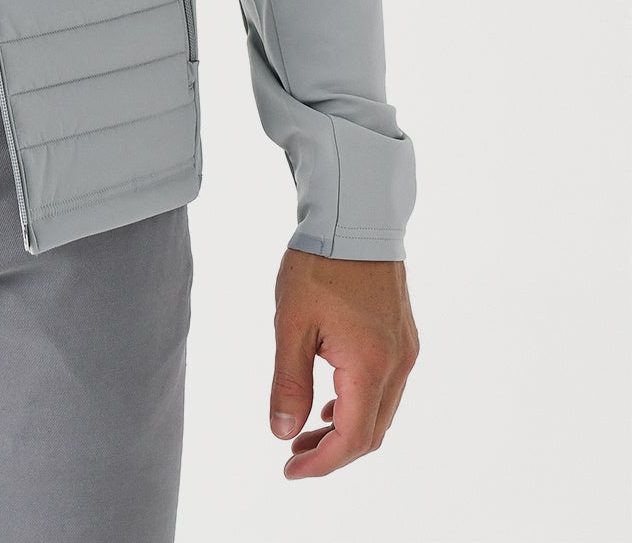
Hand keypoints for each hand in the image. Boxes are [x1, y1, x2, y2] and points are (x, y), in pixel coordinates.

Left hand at [269, 247, 418, 478]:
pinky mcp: (403, 338)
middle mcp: (397, 365)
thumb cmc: (320, 264)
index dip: (322, 463)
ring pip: (381, 413)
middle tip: (293, 455)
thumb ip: (288, 382)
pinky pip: (386, 388)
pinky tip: (330, 400)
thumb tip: (282, 432)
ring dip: (346, 429)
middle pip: (371, 433)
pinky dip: (359, 404)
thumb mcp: (292, 324)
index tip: (289, 470)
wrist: (355, 218)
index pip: (352, 438)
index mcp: (370, 366)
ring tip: (305, 431)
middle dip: (332, 452)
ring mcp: (405, 351)